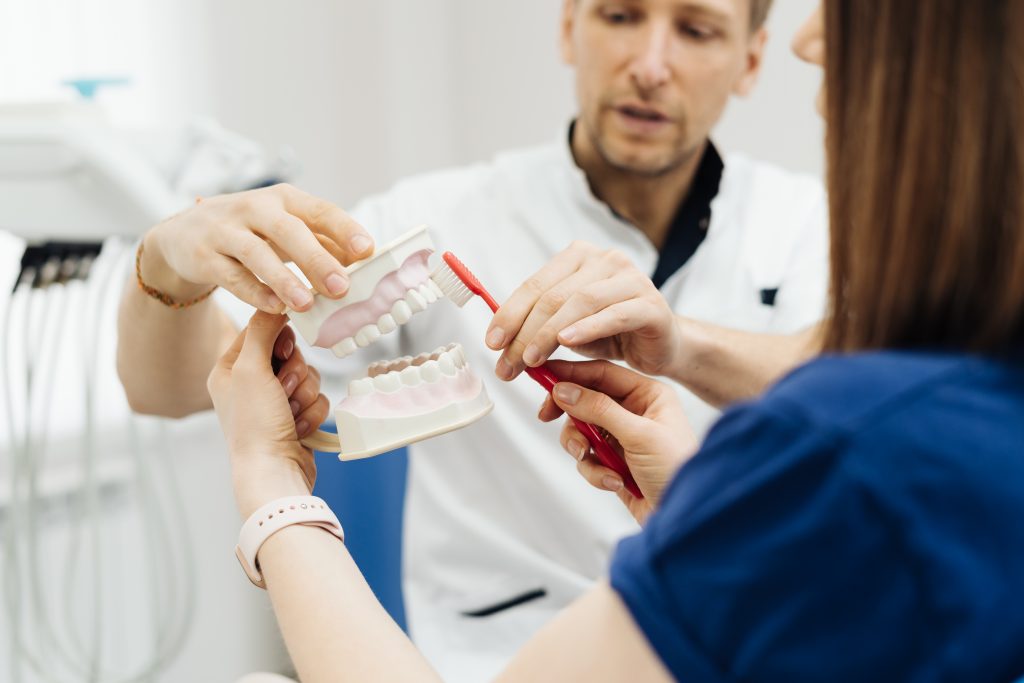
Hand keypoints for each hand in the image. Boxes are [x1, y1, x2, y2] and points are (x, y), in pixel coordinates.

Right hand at [141, 184, 374, 312]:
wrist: (184, 234)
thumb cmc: (250, 231)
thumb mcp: (285, 229)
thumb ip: (321, 243)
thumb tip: (362, 264)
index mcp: (284, 199)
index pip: (319, 210)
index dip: (344, 229)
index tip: (367, 249)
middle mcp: (254, 208)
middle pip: (288, 230)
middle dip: (317, 258)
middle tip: (342, 286)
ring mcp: (225, 230)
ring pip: (256, 253)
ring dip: (284, 279)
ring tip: (307, 303)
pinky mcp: (203, 255)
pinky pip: (231, 276)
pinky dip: (255, 292)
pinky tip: (276, 308)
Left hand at [207, 312, 330, 518]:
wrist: (273, 472)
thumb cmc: (253, 425)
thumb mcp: (251, 368)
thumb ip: (263, 330)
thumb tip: (275, 301)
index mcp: (229, 370)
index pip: (261, 331)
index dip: (279, 339)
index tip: (283, 351)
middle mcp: (250, 384)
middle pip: (291, 353)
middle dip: (296, 372)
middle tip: (284, 389)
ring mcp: (274, 402)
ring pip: (309, 375)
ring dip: (305, 394)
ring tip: (290, 413)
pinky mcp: (296, 417)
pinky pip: (318, 399)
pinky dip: (312, 412)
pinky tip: (299, 427)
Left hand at [486, 241, 681, 381]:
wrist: (660, 344)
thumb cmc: (610, 333)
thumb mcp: (566, 327)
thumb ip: (537, 328)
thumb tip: (498, 345)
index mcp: (578, 257)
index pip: (535, 285)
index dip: (509, 314)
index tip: (492, 343)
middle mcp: (605, 259)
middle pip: (553, 296)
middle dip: (524, 333)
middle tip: (509, 365)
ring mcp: (631, 278)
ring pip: (580, 302)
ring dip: (549, 334)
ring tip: (531, 360)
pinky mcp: (651, 304)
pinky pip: (614, 314)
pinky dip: (587, 328)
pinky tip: (567, 343)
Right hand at [538, 360, 697, 522]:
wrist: (685, 517)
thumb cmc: (677, 470)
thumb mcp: (639, 435)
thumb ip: (599, 409)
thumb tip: (563, 390)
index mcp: (648, 395)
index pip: (602, 374)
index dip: (572, 373)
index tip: (543, 374)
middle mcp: (635, 413)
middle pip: (586, 401)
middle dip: (571, 415)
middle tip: (547, 416)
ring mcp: (623, 439)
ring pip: (582, 432)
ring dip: (582, 448)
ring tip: (592, 459)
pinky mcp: (615, 464)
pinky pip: (589, 460)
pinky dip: (596, 472)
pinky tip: (615, 483)